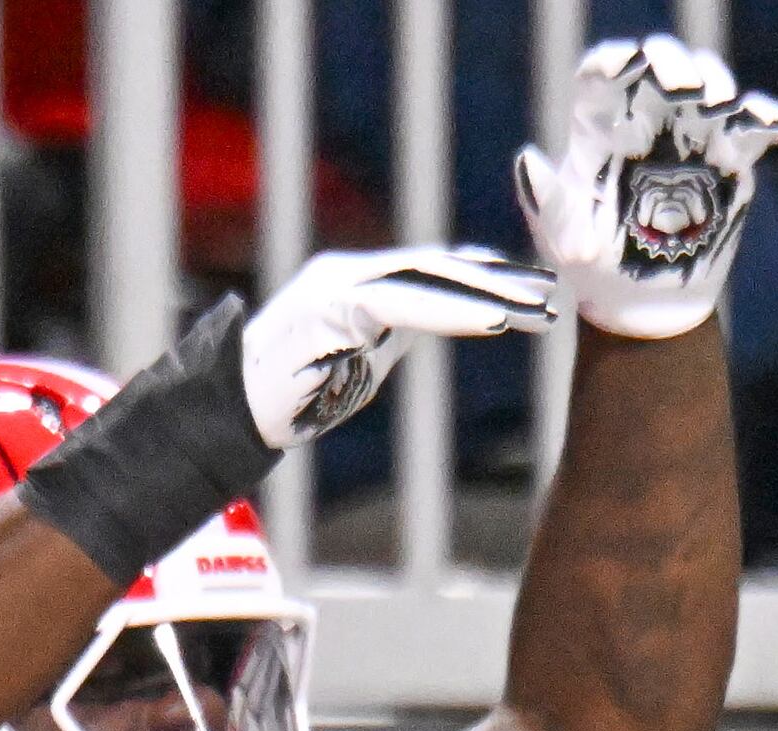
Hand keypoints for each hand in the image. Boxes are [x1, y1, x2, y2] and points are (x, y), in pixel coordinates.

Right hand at [240, 247, 557, 450]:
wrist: (225, 416)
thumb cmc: (286, 401)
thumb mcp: (355, 363)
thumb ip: (391, 338)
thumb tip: (435, 326)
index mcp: (355, 283)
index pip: (431, 271)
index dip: (484, 277)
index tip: (532, 290)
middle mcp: (348, 272)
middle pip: (438, 267)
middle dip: (499, 280)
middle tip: (552, 296)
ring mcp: (338, 283)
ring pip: (427, 277)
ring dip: (488, 293)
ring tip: (534, 310)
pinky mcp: (331, 304)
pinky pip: (404, 302)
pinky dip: (453, 311)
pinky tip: (494, 321)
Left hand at [513, 34, 777, 340]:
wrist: (640, 302)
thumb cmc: (590, 265)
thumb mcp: (560, 235)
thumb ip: (545, 196)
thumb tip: (529, 159)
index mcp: (600, 127)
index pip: (604, 73)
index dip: (615, 60)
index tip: (626, 64)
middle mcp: (647, 120)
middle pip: (662, 65)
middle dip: (674, 62)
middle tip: (682, 87)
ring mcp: (691, 135)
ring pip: (711, 84)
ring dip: (718, 84)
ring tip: (716, 107)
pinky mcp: (729, 158)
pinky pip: (754, 125)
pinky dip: (769, 117)